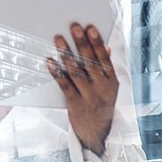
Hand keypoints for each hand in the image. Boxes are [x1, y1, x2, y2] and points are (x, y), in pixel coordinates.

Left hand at [47, 23, 117, 155]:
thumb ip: (107, 68)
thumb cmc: (102, 105)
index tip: (90, 28)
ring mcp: (89, 96)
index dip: (97, 43)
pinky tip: (50, 62)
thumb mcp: (110, 88)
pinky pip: (65, 85)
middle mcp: (102, 88)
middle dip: (82, 43)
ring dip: (67, 54)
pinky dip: (57, 72)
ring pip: (76, 72)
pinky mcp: (75, 104)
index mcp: (112, 81)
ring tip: (59, 40)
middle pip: (91, 62)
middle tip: (74, 28)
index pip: (105, 58)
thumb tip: (108, 47)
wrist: (97, 134)